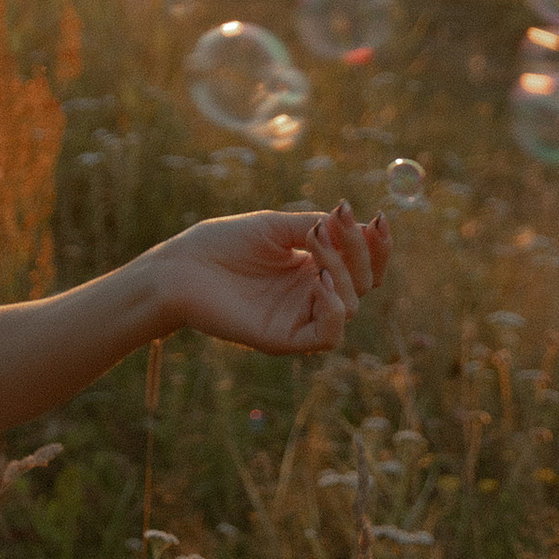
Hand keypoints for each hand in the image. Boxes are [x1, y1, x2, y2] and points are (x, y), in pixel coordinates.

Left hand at [154, 201, 389, 356]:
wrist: (179, 269)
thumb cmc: (220, 243)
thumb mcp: (275, 226)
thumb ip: (319, 227)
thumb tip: (360, 223)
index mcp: (313, 267)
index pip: (363, 264)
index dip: (378, 246)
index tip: (379, 219)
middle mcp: (312, 295)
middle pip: (364, 283)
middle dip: (358, 252)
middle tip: (328, 227)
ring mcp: (300, 318)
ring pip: (351, 306)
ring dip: (343, 273)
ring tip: (316, 248)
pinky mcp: (285, 339)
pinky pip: (328, 335)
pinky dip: (333, 308)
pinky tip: (318, 281)